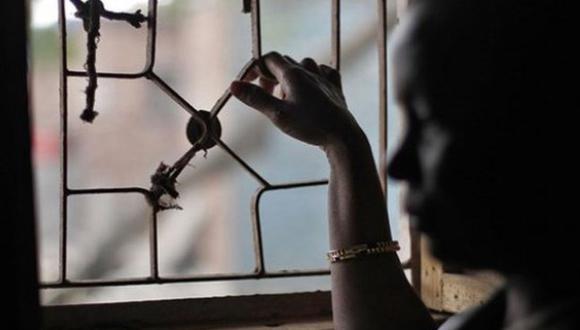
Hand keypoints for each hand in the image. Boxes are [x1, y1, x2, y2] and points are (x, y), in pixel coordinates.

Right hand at [230, 52, 360, 149]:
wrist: (342, 136)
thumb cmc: (310, 125)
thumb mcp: (277, 114)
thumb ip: (256, 98)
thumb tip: (233, 85)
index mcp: (293, 75)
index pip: (268, 59)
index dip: (254, 69)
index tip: (246, 84)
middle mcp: (309, 71)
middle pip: (284, 63)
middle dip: (270, 75)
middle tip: (266, 95)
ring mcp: (324, 78)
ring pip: (304, 65)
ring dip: (291, 75)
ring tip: (287, 95)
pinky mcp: (335, 88)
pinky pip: (324, 72)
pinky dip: (315, 76)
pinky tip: (313, 86)